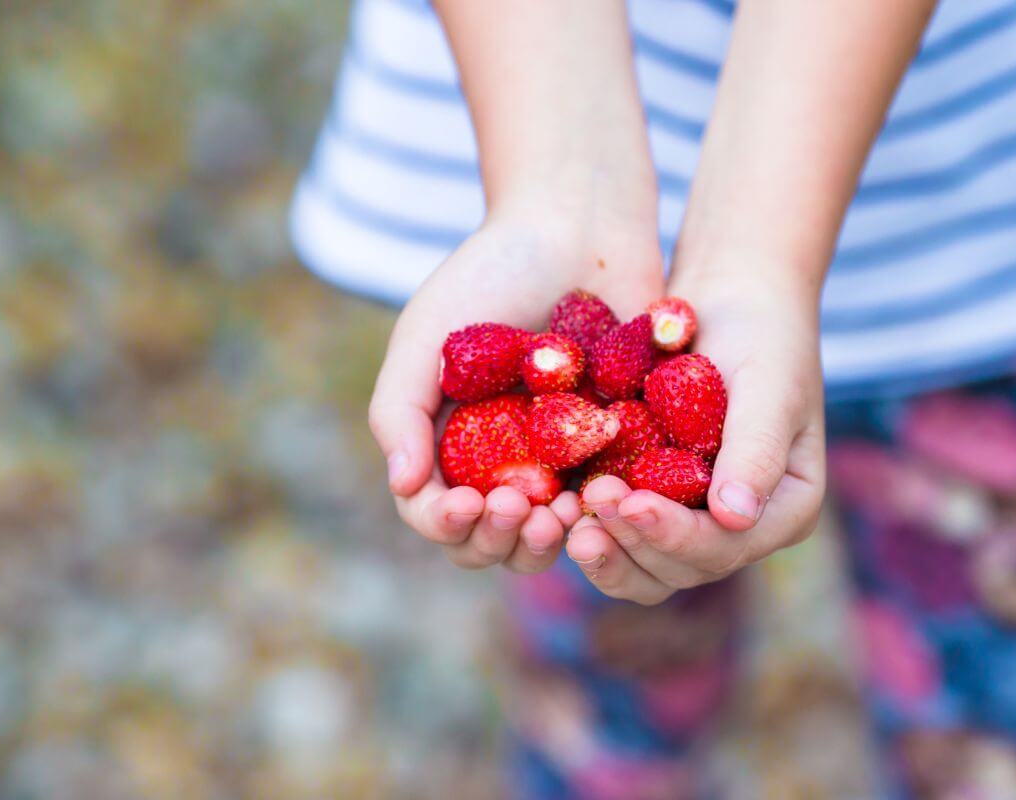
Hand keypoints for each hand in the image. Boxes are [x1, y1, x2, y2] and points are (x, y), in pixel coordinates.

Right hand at [369, 206, 663, 573]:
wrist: (579, 227)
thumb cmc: (491, 273)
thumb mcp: (426, 335)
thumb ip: (399, 411)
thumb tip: (403, 486)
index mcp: (449, 443)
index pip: (436, 514)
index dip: (446, 524)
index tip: (468, 504)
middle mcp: (501, 463)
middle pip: (491, 540)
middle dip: (500, 539)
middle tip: (521, 510)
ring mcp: (560, 461)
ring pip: (548, 536)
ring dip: (550, 540)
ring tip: (562, 512)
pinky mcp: (616, 448)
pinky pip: (608, 502)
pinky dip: (603, 512)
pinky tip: (607, 493)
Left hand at [569, 258, 826, 603]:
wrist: (730, 300)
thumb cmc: (762, 335)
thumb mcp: (768, 386)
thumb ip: (755, 450)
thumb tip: (736, 517)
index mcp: (782, 511)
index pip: (725, 546)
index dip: (675, 535)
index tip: (632, 503)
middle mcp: (736, 528)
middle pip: (679, 568)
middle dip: (632, 544)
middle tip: (591, 503)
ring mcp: (689, 518)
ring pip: (643, 567)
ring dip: (606, 551)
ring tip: (567, 519)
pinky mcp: (646, 498)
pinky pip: (616, 533)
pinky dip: (588, 526)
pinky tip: (557, 505)